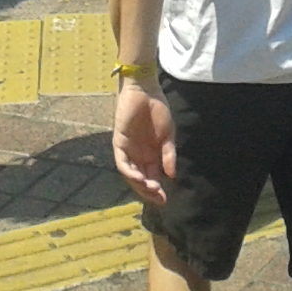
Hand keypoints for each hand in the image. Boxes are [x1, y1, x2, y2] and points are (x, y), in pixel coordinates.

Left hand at [112, 79, 176, 205]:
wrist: (146, 91)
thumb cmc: (158, 110)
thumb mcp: (168, 135)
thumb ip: (169, 154)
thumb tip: (172, 175)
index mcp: (151, 155)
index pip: (152, 178)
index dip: (157, 190)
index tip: (165, 200)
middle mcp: (138, 156)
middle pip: (141, 180)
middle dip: (149, 191)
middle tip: (158, 197)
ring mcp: (128, 150)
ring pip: (130, 174)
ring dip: (139, 184)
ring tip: (150, 189)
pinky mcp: (119, 143)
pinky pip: (122, 163)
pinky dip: (129, 172)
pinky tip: (139, 178)